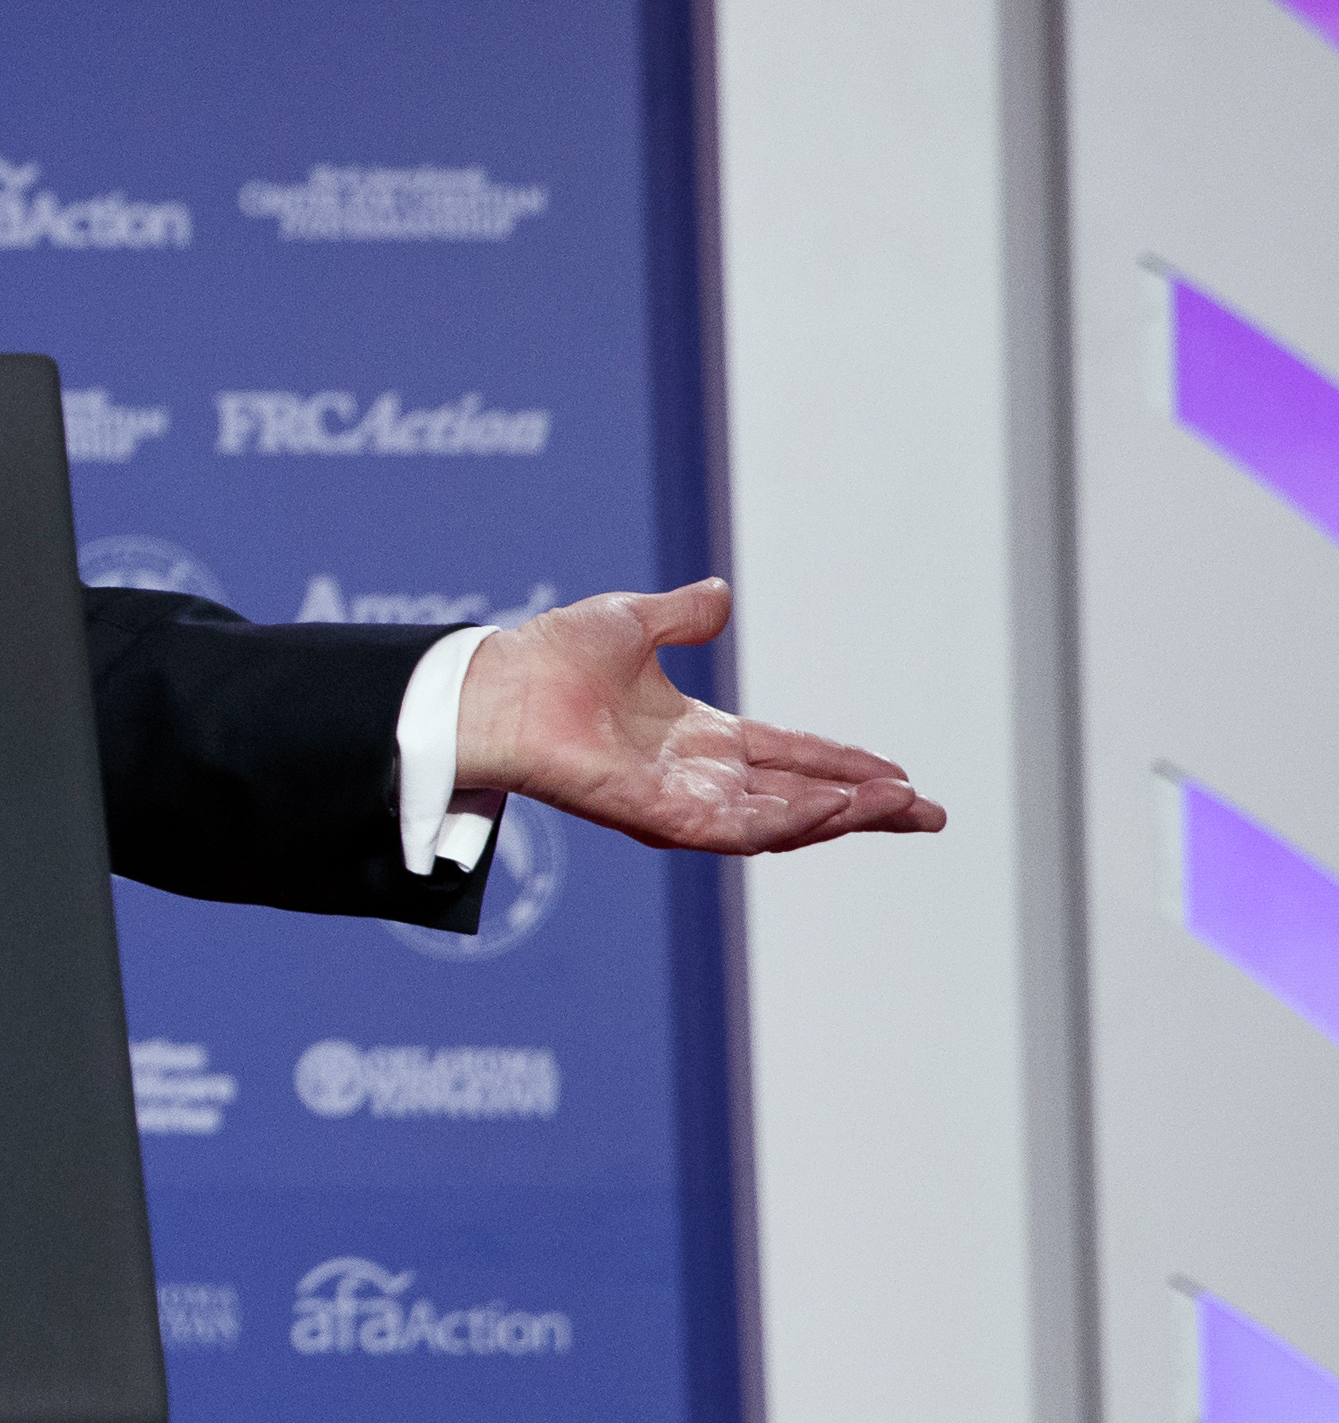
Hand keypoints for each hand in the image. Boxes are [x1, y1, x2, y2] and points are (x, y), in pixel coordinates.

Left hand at [456, 579, 944, 855]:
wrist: (493, 684)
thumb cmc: (544, 659)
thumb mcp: (631, 623)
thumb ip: (682, 615)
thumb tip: (718, 593)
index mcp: (698, 738)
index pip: (790, 756)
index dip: (845, 765)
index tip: (899, 774)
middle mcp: (696, 777)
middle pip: (800, 798)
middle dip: (866, 807)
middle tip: (928, 812)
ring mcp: (678, 801)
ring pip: (778, 821)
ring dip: (838, 815)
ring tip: (895, 807)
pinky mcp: (655, 816)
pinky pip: (732, 829)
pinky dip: (785, 820)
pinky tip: (830, 809)